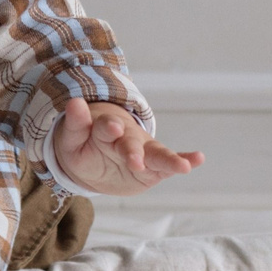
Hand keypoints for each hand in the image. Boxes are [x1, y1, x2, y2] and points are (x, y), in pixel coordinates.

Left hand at [52, 97, 203, 195]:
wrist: (94, 158)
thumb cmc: (83, 144)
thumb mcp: (73, 137)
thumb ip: (74, 123)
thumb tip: (74, 102)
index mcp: (105, 128)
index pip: (106, 126)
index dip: (109, 127)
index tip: (113, 127)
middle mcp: (127, 137)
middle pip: (131, 143)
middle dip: (133, 151)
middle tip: (135, 161)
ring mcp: (143, 151)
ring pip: (154, 155)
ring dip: (168, 160)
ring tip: (183, 166)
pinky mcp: (153, 168)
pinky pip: (168, 165)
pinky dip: (185, 161)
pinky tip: (198, 159)